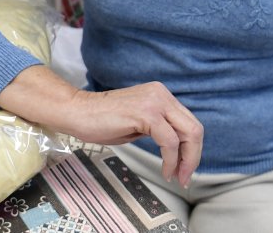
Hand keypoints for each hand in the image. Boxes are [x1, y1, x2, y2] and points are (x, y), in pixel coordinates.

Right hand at [0, 66, 203, 186]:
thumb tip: (177, 148)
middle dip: (193, 157)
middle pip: (195, 128)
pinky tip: (165, 171)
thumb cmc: (101, 120)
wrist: (77, 112)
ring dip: (185, 161)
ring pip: (188, 134)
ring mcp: (155, 102)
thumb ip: (158, 128)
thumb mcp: (138, 122)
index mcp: (161, 95)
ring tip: (176, 177)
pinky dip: (171, 160)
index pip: (189, 123)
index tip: (185, 169)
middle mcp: (161, 94)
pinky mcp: (147, 113)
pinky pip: (170, 142)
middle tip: (185, 178)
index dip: (191, 149)